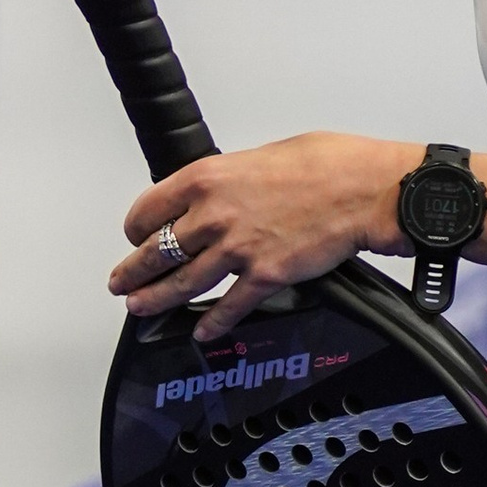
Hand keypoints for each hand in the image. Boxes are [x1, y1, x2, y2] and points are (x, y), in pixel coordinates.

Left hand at [112, 135, 416, 323]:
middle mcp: (215, 215)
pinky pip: (228, 307)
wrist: (365, 190)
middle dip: (132, 271)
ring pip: (182, 283)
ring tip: (140, 307)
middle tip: (120, 281)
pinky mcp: (265, 276)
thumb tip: (224, 191)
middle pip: (157, 251)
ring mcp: (238, 249)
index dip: (138, 227)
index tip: (136, 235)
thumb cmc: (328, 165)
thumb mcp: (262, 155)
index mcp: (208, 178)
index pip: (150, 208)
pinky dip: (212, 323)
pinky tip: (202, 331)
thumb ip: (232, 178)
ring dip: (156, 299)